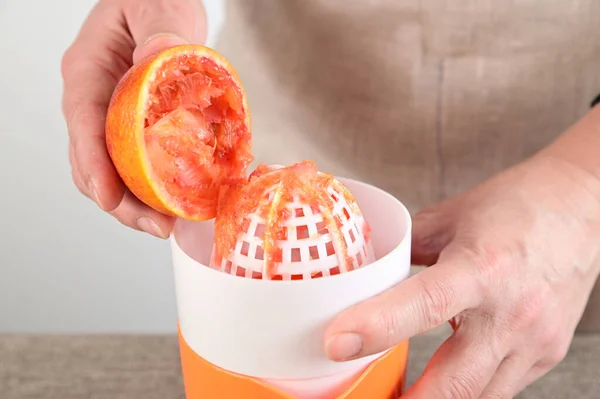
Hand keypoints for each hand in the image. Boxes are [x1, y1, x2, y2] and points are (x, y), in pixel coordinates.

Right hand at [61, 0, 206, 237]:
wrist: (164, 3)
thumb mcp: (159, 6)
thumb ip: (161, 30)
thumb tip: (157, 60)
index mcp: (89, 69)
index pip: (84, 122)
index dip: (94, 164)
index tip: (110, 198)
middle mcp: (93, 98)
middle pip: (92, 159)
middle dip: (119, 200)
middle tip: (156, 226)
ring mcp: (110, 115)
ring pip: (110, 169)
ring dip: (134, 203)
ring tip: (166, 225)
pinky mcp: (132, 127)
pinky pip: (132, 163)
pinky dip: (148, 188)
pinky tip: (172, 204)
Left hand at [325, 151, 599, 396]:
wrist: (582, 209)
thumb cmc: (516, 207)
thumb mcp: (449, 217)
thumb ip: (406, 250)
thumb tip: (366, 273)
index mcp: (482, 267)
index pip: (425, 304)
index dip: (377, 326)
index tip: (337, 344)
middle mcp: (512, 313)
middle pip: (454, 385)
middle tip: (369, 396)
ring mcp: (534, 341)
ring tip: (402, 393)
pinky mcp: (546, 355)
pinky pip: (499, 389)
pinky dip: (466, 391)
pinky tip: (446, 379)